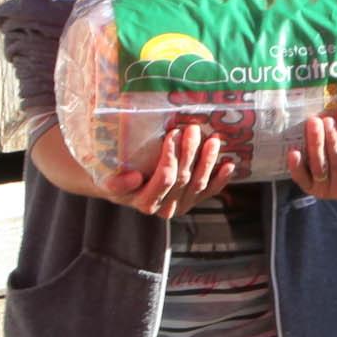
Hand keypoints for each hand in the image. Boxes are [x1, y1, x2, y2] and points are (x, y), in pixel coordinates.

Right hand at [106, 120, 237, 217]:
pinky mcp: (192, 200)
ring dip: (208, 161)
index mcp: (145, 201)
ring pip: (199, 184)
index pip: (164, 179)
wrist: (121, 186)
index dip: (172, 157)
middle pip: (183, 178)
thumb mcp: (106, 179)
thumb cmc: (112, 176)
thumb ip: (115, 182)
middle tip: (193, 128)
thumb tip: (132, 178)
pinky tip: (229, 165)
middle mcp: (165, 207)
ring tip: (213, 140)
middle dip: (190, 151)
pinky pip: (209, 191)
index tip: (173, 134)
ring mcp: (181, 205)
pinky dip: (220, 179)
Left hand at [285, 108, 336, 203]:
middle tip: (328, 117)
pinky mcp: (310, 189)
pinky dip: (296, 166)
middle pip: (336, 161)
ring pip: (318, 167)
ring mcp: (325, 190)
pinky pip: (302, 179)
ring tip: (314, 123)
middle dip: (332, 138)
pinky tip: (293, 151)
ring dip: (315, 145)